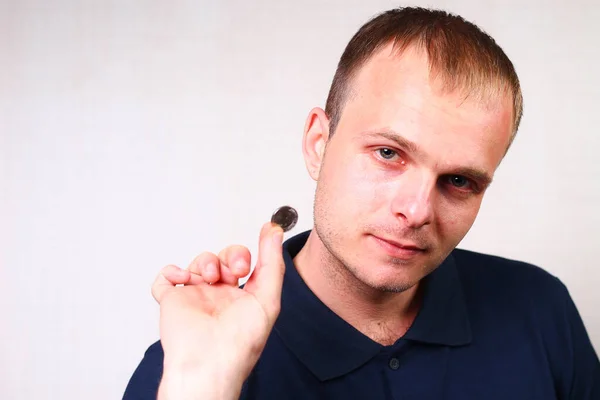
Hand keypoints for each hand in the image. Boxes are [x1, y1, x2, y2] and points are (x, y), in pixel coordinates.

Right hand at [153, 222, 284, 399]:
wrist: (210, 362)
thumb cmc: (240, 341)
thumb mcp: (268, 299)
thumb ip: (272, 263)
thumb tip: (275, 232)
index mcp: (241, 298)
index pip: (245, 265)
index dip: (250, 253)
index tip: (264, 232)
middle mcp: (219, 296)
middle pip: (223, 259)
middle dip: (231, 255)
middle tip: (237, 268)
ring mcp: (194, 298)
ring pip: (198, 263)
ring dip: (206, 262)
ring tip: (211, 277)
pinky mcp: (172, 301)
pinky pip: (164, 279)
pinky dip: (170, 272)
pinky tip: (183, 278)